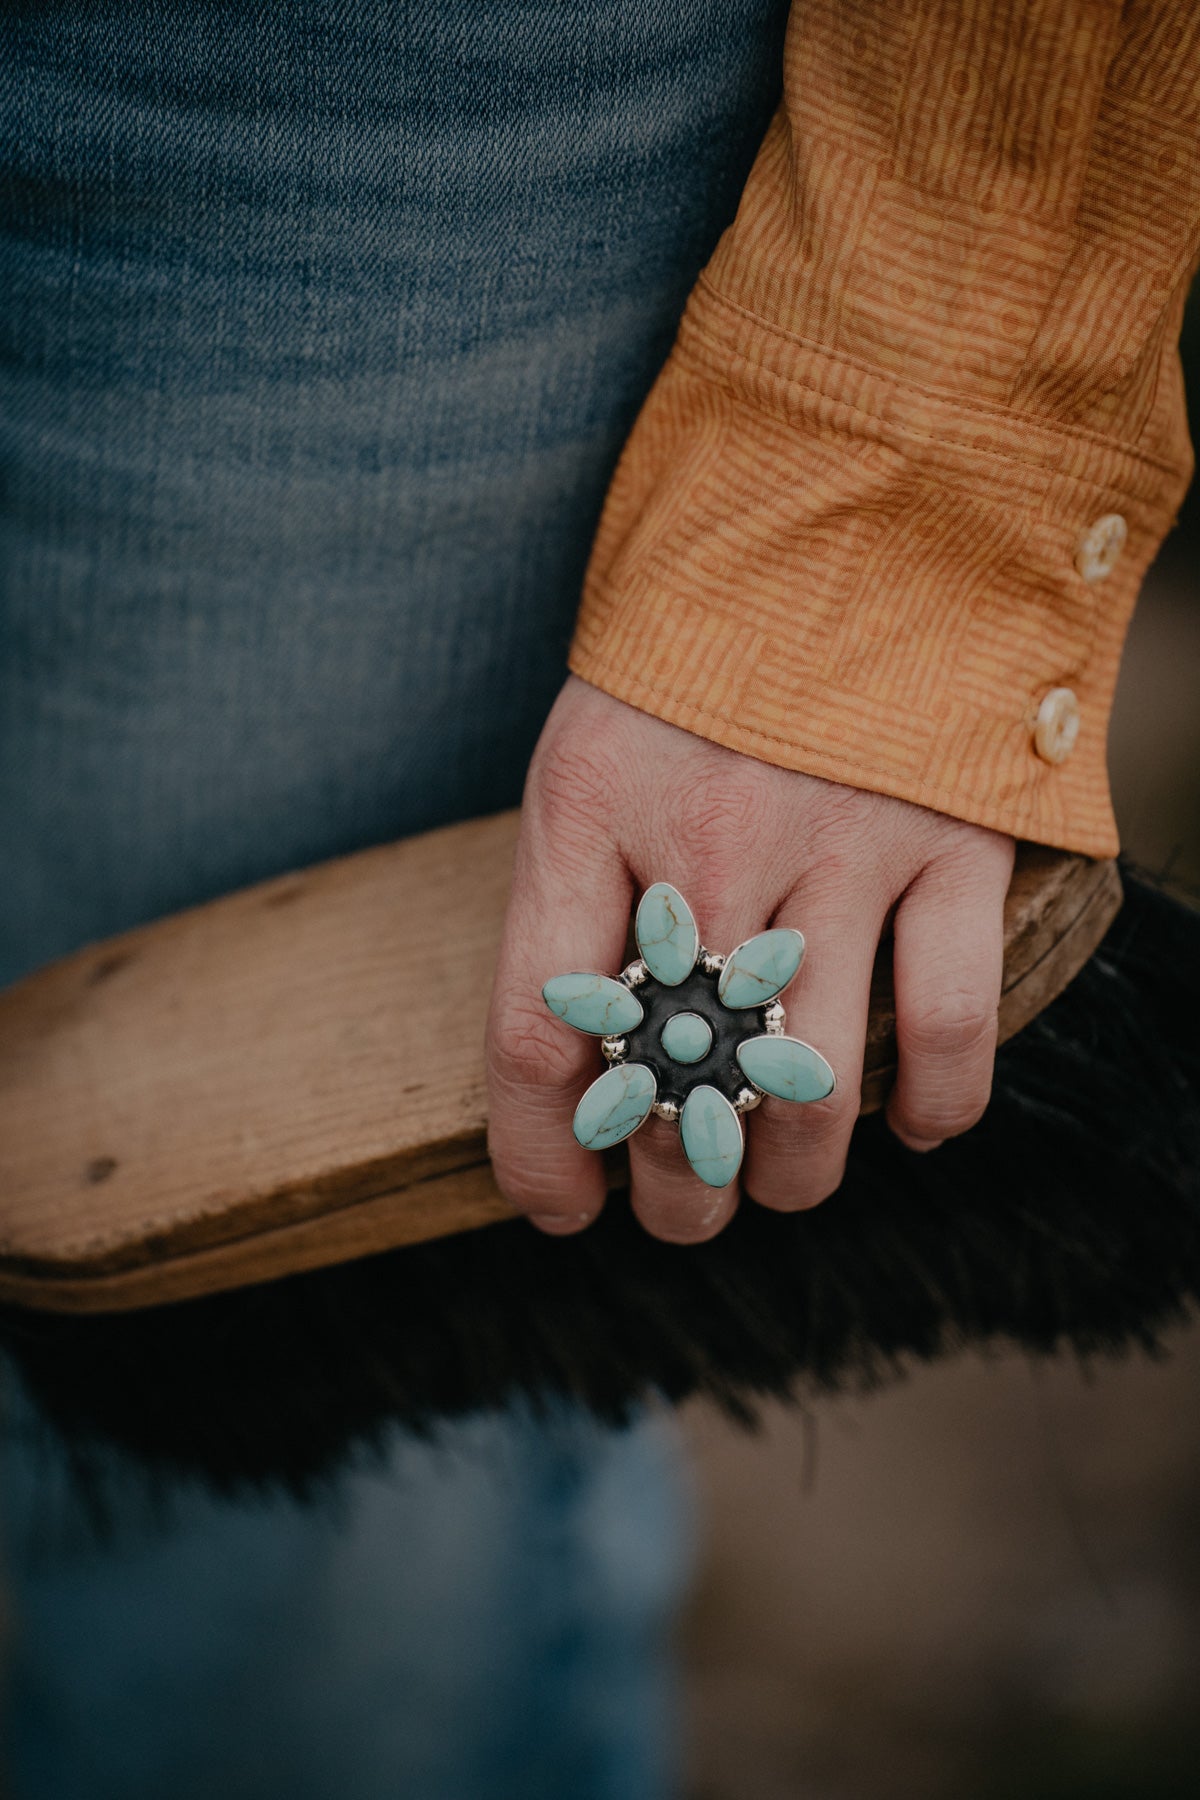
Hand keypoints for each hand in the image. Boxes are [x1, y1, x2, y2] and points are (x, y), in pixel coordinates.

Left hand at [486, 677, 1014, 1243]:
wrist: (848, 499)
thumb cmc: (700, 646)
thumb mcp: (592, 743)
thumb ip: (580, 885)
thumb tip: (588, 1055)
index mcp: (588, 807)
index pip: (535, 1036)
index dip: (537, 1154)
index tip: (558, 1208)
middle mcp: (704, 839)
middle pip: (676, 1089)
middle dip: (674, 1195)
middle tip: (681, 1210)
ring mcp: (837, 843)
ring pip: (809, 1091)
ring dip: (792, 1176)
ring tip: (782, 1182)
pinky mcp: (950, 839)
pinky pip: (948, 1021)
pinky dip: (937, 1104)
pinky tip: (913, 1126)